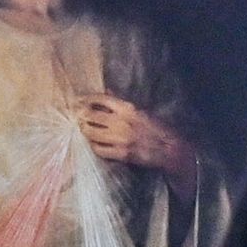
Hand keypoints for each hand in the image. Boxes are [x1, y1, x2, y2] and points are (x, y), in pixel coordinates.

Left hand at [77, 93, 192, 177]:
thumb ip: (122, 102)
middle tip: (77, 115)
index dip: (87, 99)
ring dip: (85, 130)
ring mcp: (121, 139)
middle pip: (92, 116)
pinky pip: (99, 150)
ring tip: (83, 128)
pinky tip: (93, 143)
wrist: (169, 148)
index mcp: (128, 108)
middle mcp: (122, 122)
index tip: (79, 100)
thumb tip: (108, 92)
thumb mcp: (141, 110)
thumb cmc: (156, 127)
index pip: (101, 99)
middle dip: (81, 115)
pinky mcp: (121, 154)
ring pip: (92, 133)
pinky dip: (94, 146)